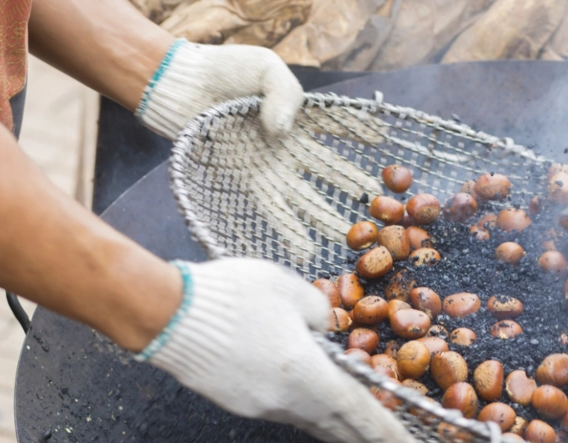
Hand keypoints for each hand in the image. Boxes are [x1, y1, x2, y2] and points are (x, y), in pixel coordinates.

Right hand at [136, 257, 422, 442]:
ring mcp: (260, 405)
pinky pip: (284, 414)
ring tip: (355, 440)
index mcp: (307, 371)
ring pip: (311, 424)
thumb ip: (319, 310)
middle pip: (338, 429)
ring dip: (337, 432)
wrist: (169, 314)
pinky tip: (309, 413)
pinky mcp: (238, 402)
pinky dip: (308, 418)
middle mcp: (287, 399)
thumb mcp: (289, 288)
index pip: (360, 412)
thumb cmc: (232, 296)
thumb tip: (326, 328)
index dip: (389, 437)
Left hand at [138, 42, 385, 262]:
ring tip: (348, 237)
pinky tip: (305, 248)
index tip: (386, 147)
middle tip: (380, 209)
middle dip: (351, 189)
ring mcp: (268, 166)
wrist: (182, 86)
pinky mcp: (247, 182)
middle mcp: (288, 145)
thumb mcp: (264, 68)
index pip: (338, 127)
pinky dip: (288, 230)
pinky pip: (272, 209)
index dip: (361, 134)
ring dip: (325, 218)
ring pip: (304, 197)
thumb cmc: (223, 71)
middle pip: (327, 171)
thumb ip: (284, 95)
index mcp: (297, 114)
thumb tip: (283, 132)